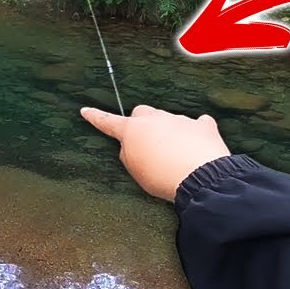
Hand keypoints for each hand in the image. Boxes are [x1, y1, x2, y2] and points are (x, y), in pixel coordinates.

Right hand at [81, 105, 230, 201]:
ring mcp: (180, 121)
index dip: (96, 117)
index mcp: (133, 130)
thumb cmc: (163, 178)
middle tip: (146, 145)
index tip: (86, 111)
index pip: (108, 122)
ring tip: (176, 157)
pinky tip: (198, 146)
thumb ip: (129, 154)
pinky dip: (196, 134)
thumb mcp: (135, 171)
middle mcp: (155, 119)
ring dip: (169, 134)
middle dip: (142, 125)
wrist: (199, 178)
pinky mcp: (202, 127)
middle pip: (142, 113)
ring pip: (169, 120)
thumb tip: (134, 146)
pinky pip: (197, 125)